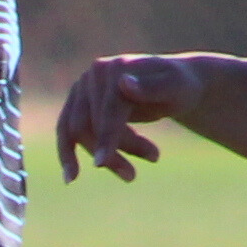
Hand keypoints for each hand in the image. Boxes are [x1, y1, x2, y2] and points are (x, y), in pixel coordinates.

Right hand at [53, 52, 193, 182]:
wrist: (172, 85)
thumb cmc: (179, 87)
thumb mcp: (176, 88)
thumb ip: (152, 87)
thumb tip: (123, 84)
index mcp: (116, 68)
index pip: (109, 108)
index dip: (106, 136)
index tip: (101, 164)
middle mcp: (93, 74)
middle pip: (90, 123)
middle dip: (113, 151)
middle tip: (143, 168)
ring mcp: (82, 88)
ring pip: (78, 132)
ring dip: (103, 157)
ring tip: (131, 175)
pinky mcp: (77, 103)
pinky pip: (68, 131)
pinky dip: (68, 154)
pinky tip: (70, 177)